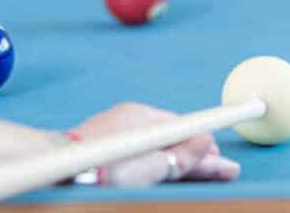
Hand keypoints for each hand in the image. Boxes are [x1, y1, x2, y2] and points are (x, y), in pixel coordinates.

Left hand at [68, 103, 240, 186]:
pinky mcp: (109, 148)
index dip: (206, 144)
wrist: (63, 170)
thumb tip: (207, 142)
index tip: (223, 156)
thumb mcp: (153, 165)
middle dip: (200, 156)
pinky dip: (164, 163)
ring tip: (207, 173)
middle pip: (175, 139)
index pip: (185, 127)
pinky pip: (146, 153)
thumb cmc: (107, 166)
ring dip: (185, 161)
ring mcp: (119, 134)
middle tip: (225, 171)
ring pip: (162, 148)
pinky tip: (173, 171)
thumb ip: (183, 156)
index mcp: (144, 116)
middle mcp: (132, 120)